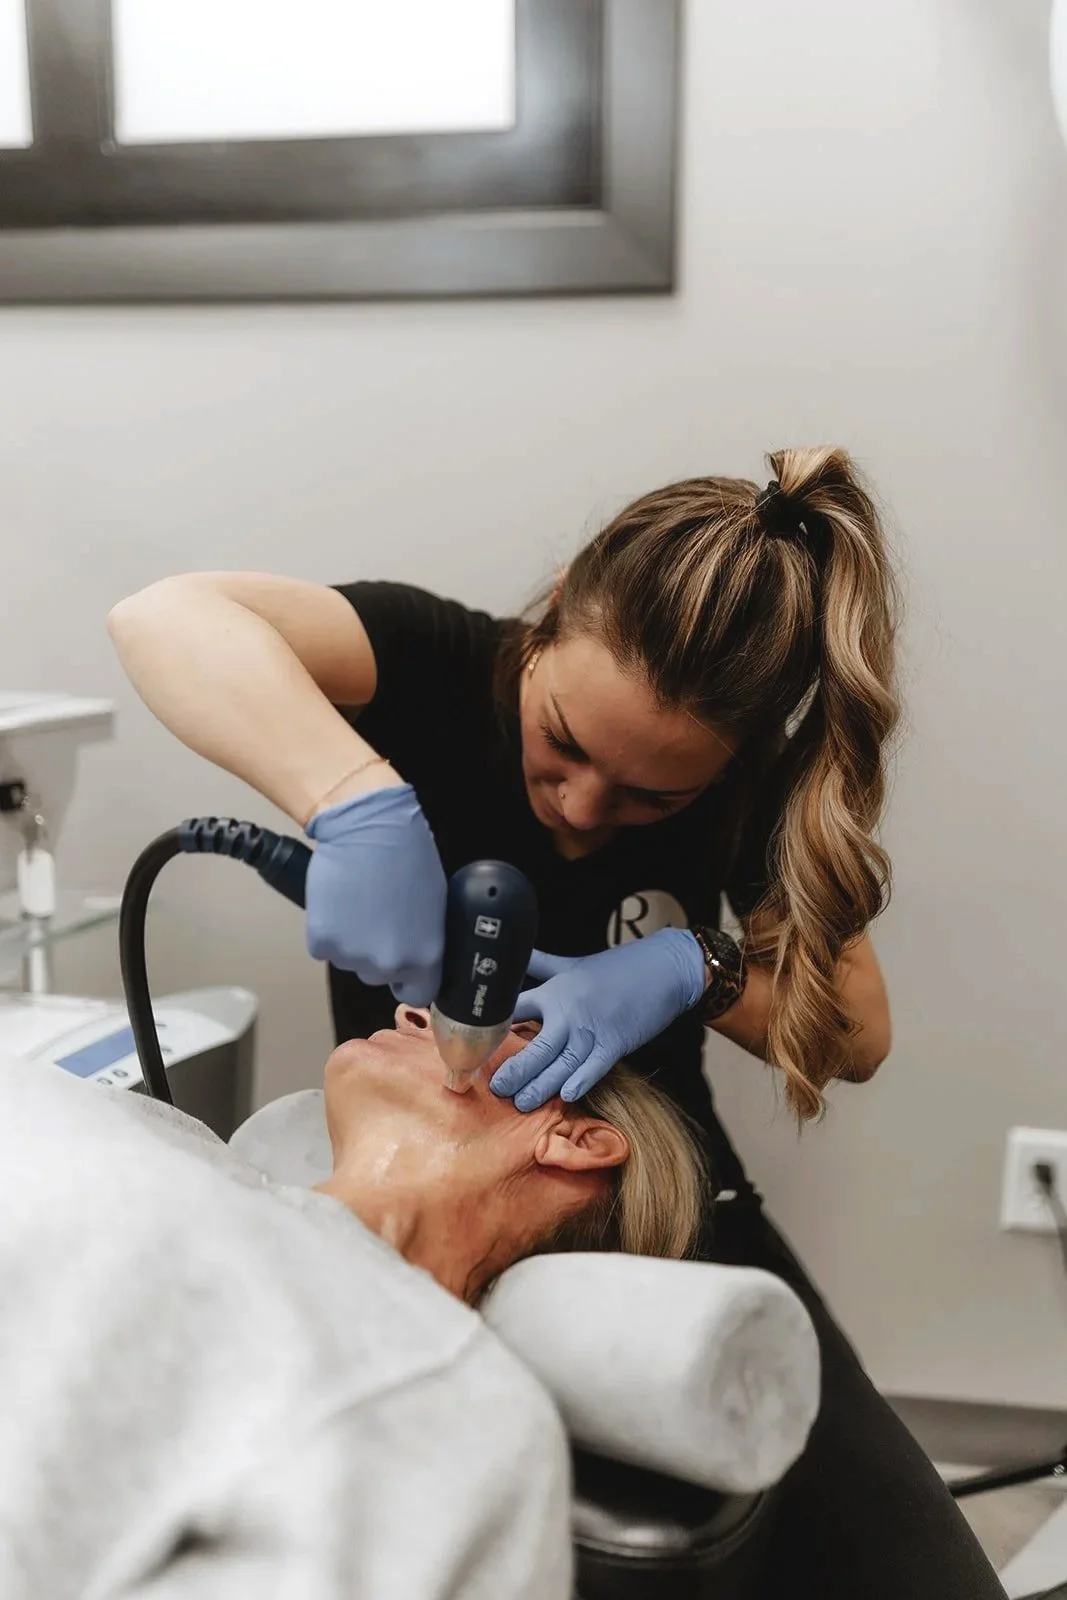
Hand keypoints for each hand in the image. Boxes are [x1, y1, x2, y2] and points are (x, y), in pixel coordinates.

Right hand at [304, 784, 446, 1004]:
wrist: (368, 829)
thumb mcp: (435, 904)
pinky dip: (329, 929)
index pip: (418, 993)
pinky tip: (338, 903)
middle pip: (379, 975)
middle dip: (377, 952)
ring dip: (351, 940)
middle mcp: (388, 964)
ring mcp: (352, 956)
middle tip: (376, 917)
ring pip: (350, 960)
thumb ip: (426, 938)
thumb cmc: (408, 856)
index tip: (403, 969)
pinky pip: (325, 946)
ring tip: (357, 903)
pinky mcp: (321, 942)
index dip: (409, 980)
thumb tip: (417, 950)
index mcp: (424, 957)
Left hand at [490, 930, 705, 1109]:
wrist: (663, 969)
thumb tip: (515, 953)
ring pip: (560, 1065)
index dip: (495, 1030)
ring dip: (540, 1086)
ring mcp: (593, 1030)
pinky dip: (580, 1082)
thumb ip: (541, 964)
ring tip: (521, 1102)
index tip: (477, 1049)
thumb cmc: (617, 967)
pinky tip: (565, 1096)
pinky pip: (593, 1068)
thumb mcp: (573, 963)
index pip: (516, 1011)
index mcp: (555, 991)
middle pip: (535, 1047)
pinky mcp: (615, 1044)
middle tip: (496, 1089)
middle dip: (514, 1071)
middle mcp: (569, 1012)